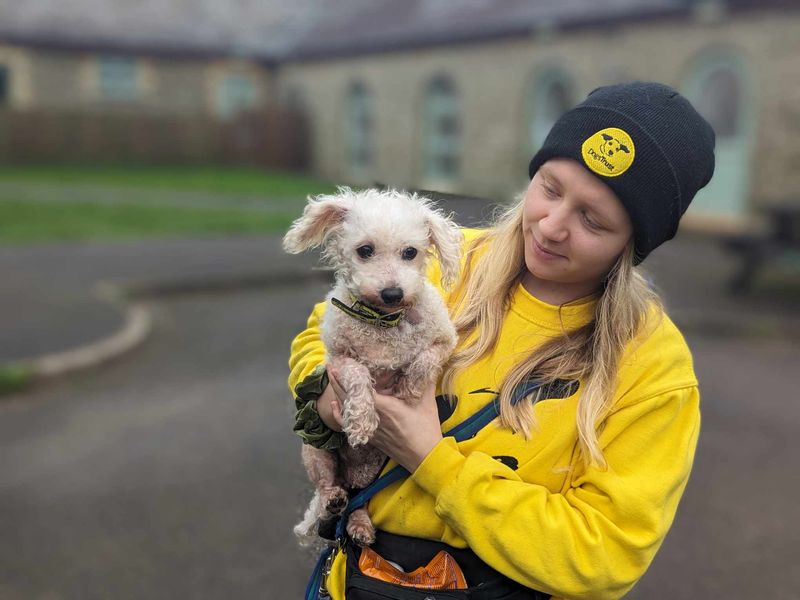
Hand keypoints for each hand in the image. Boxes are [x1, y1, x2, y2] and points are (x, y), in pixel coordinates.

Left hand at [328, 369, 442, 471]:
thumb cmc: (425, 430)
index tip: (340, 362)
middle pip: (348, 397)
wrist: (424, 457)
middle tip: (330, 365)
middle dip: (338, 380)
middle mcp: (372, 416)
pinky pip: (348, 423)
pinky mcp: (370, 436)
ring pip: (346, 409)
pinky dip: (340, 413)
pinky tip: (335, 404)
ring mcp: (369, 428)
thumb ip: (426, 381)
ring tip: (332, 378)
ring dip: (338, 393)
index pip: (359, 388)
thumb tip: (429, 362)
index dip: (348, 376)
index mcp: (384, 406)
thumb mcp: (427, 403)